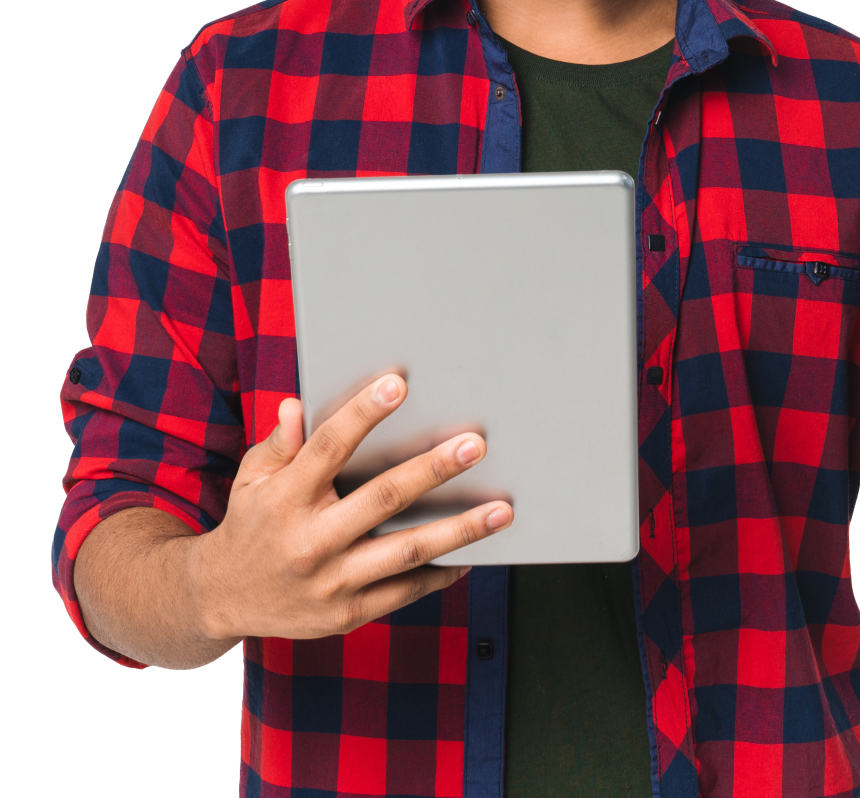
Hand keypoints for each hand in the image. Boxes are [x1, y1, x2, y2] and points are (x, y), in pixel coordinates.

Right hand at [190, 376, 512, 641]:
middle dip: (432, 471)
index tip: (397, 384)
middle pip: (382, 500)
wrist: (219, 598)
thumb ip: (281, 443)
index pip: (329, 448)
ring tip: (501, 511)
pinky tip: (472, 554)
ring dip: (459, 530)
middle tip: (473, 446)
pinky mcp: (347, 614)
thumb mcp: (252, 477)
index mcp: (286, 498)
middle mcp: (311, 541)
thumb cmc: (249, 524)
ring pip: (406, 552)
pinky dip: (441, 573)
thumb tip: (297, 405)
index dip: (363, 414)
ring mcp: (331, 582)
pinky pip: (404, 591)